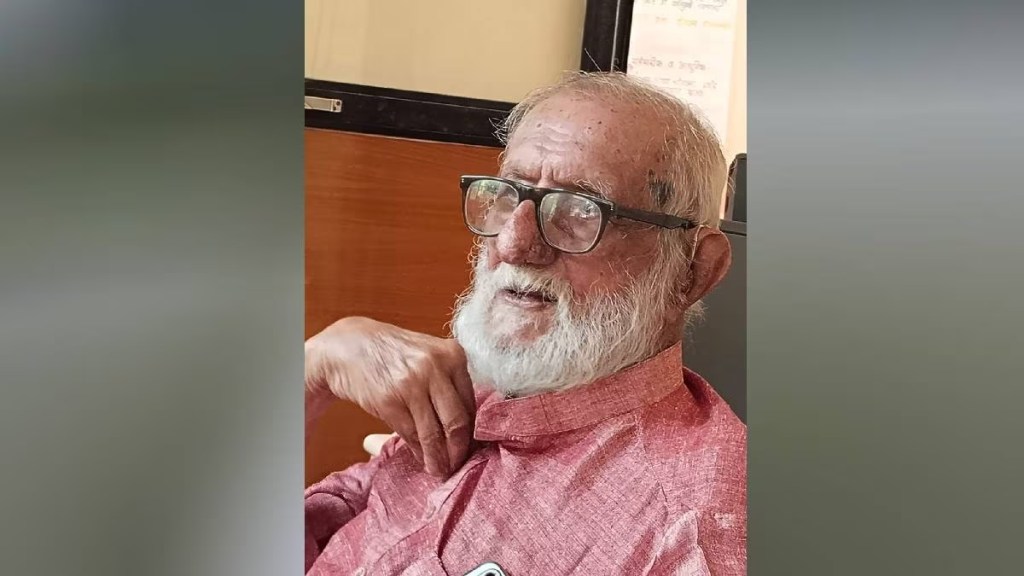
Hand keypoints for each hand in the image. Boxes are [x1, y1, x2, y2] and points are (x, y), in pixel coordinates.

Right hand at [305, 317, 475, 476]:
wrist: (349, 346)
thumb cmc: (394, 353)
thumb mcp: (429, 355)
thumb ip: (449, 383)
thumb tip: (467, 428)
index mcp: (453, 354)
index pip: (470, 404)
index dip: (471, 432)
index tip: (470, 450)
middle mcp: (436, 367)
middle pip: (457, 422)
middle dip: (459, 451)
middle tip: (457, 467)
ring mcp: (411, 384)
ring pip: (433, 433)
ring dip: (437, 458)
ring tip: (439, 471)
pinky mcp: (389, 401)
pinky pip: (410, 435)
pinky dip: (418, 452)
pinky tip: (421, 458)